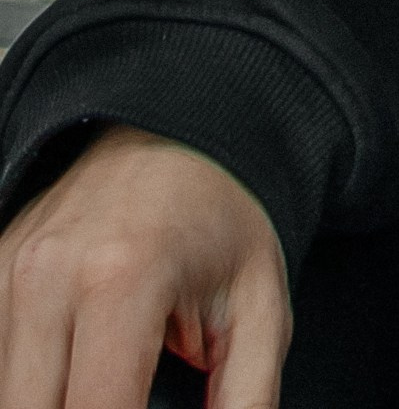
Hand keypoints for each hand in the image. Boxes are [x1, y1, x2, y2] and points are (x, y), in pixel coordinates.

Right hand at [0, 127, 288, 408]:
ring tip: (112, 388)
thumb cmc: (221, 221)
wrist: (179, 131)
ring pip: (7, 397)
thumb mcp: (259, 308)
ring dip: (52, 406)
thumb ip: (244, 399)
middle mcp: (48, 274)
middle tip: (132, 403)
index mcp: (122, 278)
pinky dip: (30, 387)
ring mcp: (9, 271)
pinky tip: (71, 381)